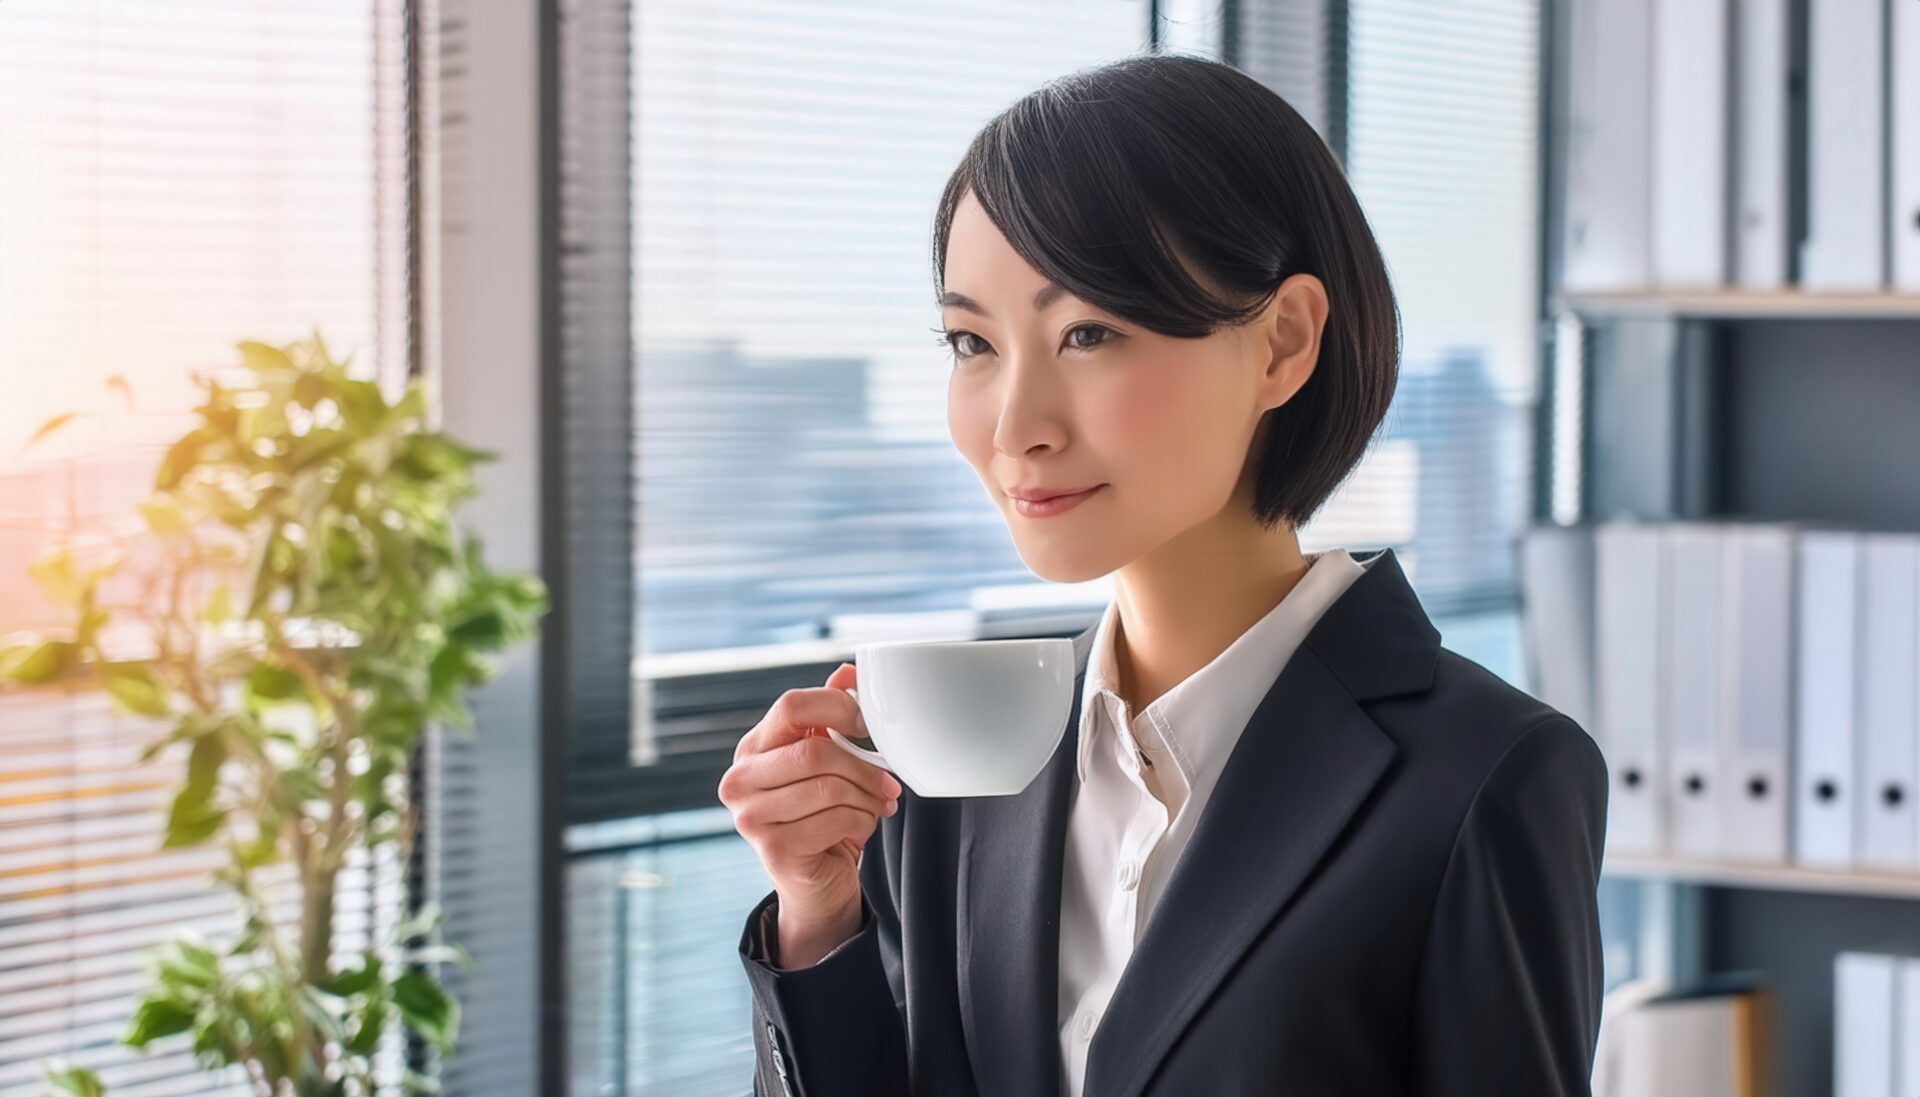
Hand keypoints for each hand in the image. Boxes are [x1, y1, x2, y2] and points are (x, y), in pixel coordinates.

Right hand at [719, 661, 902, 967]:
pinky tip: (862, 825)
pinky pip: (834, 820)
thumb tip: (847, 671)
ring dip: (867, 797)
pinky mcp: (771, 849)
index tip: (869, 727)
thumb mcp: (829, 761)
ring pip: (829, 788)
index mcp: (753, 748)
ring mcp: (750, 816)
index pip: (791, 704)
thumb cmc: (823, 814)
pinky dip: (862, 821)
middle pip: (815, 750)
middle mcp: (740, 779)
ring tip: (878, 804)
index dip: (838, 708)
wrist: (814, 883)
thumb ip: (832, 716)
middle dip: (863, 765)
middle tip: (889, 780)